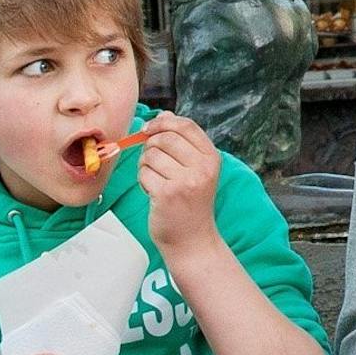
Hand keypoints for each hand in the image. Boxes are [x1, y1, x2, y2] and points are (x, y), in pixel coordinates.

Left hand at [136, 111, 222, 262]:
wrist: (192, 240)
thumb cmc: (190, 203)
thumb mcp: (195, 169)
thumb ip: (181, 141)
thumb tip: (164, 114)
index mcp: (212, 158)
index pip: (186, 125)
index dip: (163, 122)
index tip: (150, 129)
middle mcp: (203, 168)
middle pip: (164, 137)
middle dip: (151, 146)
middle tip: (153, 163)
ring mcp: (186, 181)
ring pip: (150, 155)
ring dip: (145, 166)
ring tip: (155, 180)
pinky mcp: (167, 194)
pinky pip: (144, 172)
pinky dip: (143, 180)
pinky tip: (153, 191)